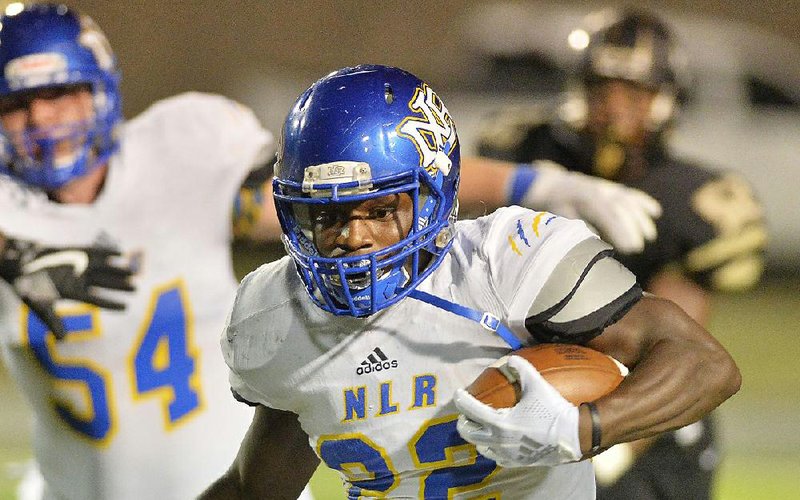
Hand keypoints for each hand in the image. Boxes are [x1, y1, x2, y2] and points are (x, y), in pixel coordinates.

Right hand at [0, 239, 135, 338]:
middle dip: (119, 285)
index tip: (127, 307)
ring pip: (103, 268)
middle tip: (135, 288)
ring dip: (117, 269)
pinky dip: (107, 251)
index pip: (96, 300)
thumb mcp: (40, 306)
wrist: (19, 263)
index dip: (111, 304)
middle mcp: (79, 279)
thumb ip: (53, 321)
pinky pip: (95, 251)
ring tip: (133, 271)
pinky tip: (120, 252)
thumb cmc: (28, 286)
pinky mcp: (75, 251)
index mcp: (73, 293)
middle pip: (104, 283)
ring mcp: (78, 265)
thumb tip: (63, 340)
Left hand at [454, 355, 581, 466]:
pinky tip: (497, 443)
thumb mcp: (537, 384)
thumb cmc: (553, 410)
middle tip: (464, 414)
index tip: (458, 393)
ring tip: (479, 428)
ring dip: (476, 437)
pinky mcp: (518, 462)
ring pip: (482, 448)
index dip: (461, 400)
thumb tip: (510, 359)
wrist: (573, 436)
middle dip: (463, 422)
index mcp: (500, 422)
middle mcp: (499, 441)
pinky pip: (497, 458)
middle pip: (469, 433)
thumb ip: (521, 368)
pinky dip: (492, 449)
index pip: (471, 411)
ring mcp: (508, 453)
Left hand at [527, 161, 661, 253]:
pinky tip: (655, 212)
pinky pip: (628, 193)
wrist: (549, 187)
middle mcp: (597, 190)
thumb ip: (575, 230)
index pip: (607, 215)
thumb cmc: (552, 209)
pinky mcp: (609, 188)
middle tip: (638, 248)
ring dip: (640, 218)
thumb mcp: (558, 220)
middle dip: (632, 228)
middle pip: (621, 208)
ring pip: (628, 200)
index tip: (630, 248)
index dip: (620, 231)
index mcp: (584, 199)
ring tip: (649, 236)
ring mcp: (605, 187)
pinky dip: (642, 201)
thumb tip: (594, 243)